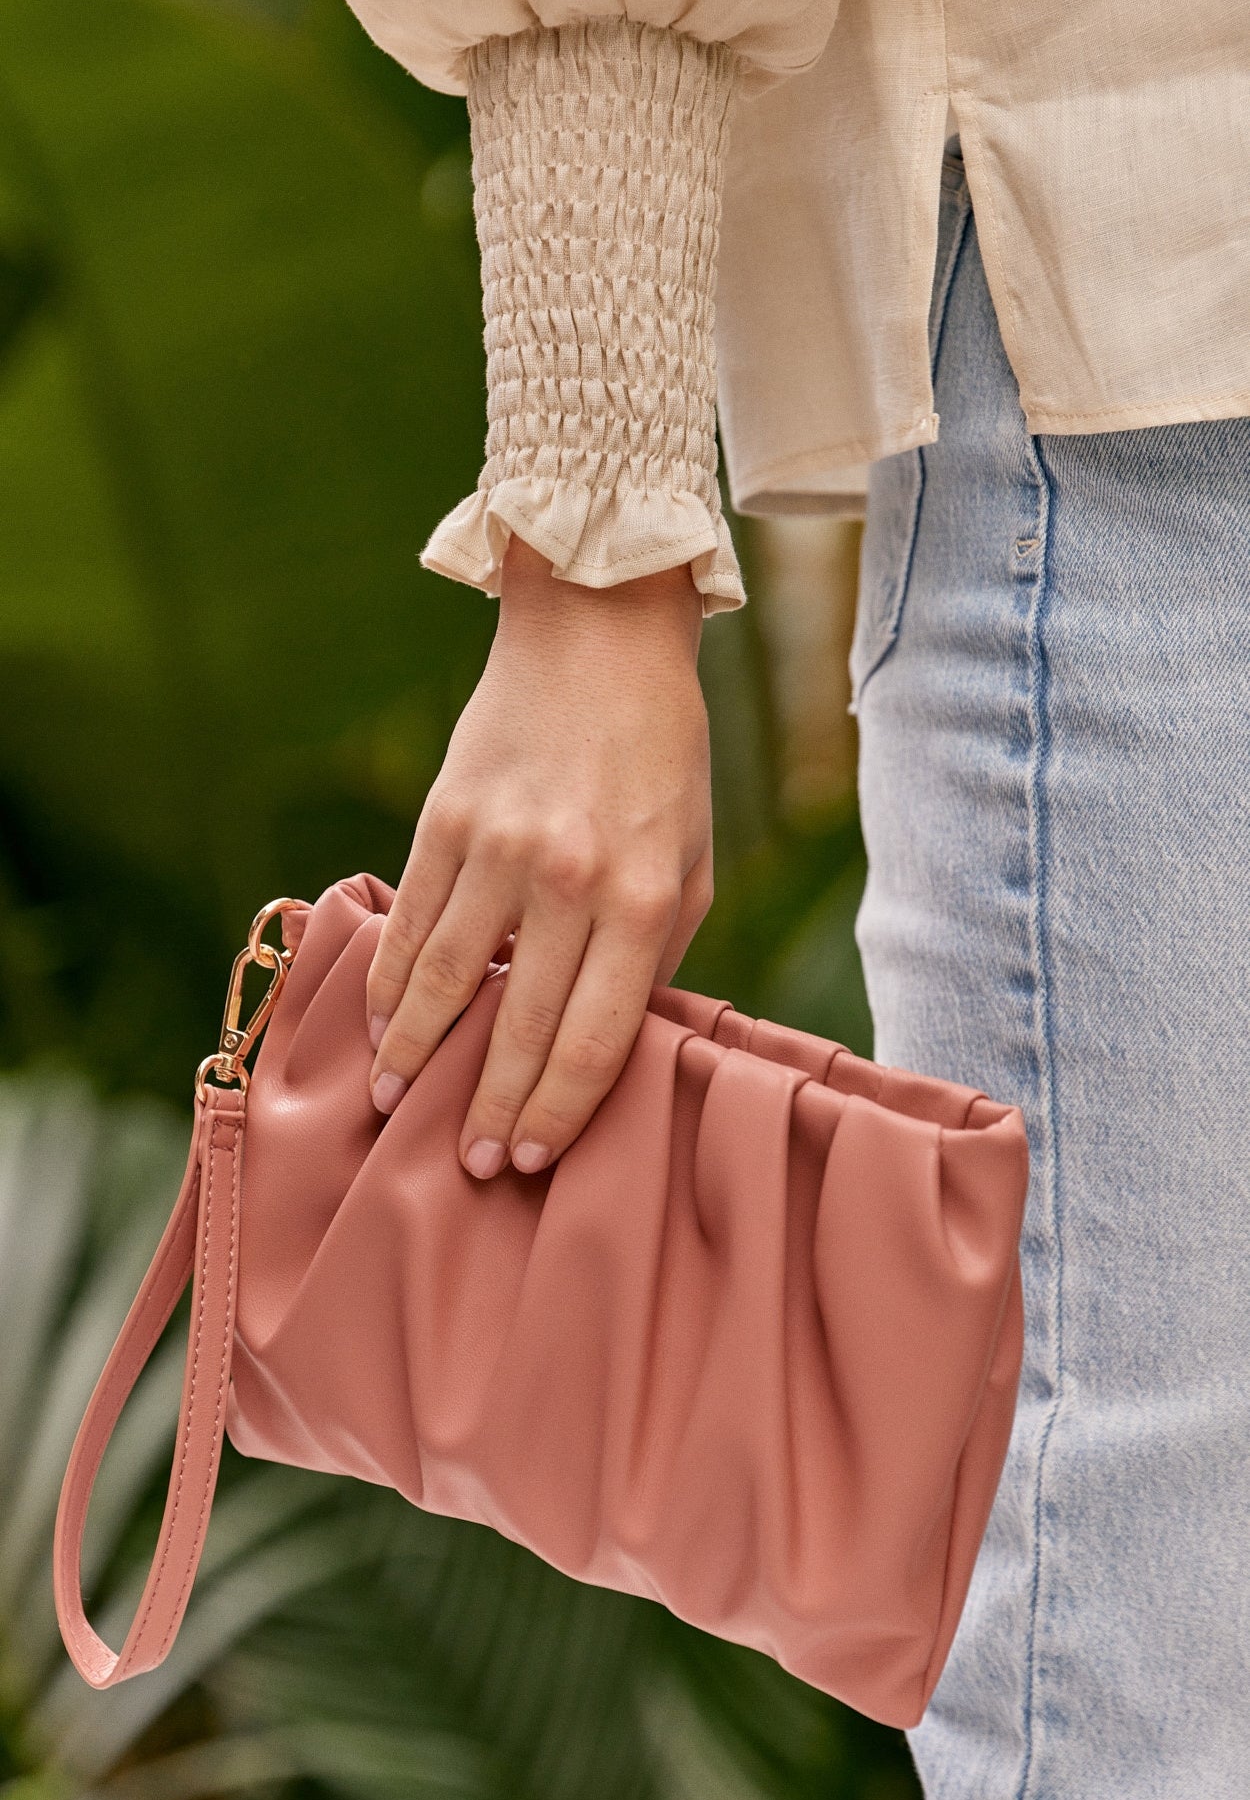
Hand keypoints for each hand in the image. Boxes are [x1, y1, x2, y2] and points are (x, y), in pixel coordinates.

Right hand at [366, 533, 712, 1174]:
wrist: (599, 637)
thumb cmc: (659, 760)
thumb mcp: (694, 859)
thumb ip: (656, 954)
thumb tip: (604, 1046)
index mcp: (646, 897)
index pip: (596, 1036)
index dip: (559, 1108)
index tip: (532, 1157)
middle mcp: (570, 878)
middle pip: (519, 1025)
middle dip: (490, 1106)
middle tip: (471, 1162)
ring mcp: (500, 847)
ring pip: (448, 980)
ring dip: (418, 1054)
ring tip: (399, 1103)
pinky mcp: (446, 817)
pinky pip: (411, 922)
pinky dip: (393, 981)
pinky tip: (384, 1023)